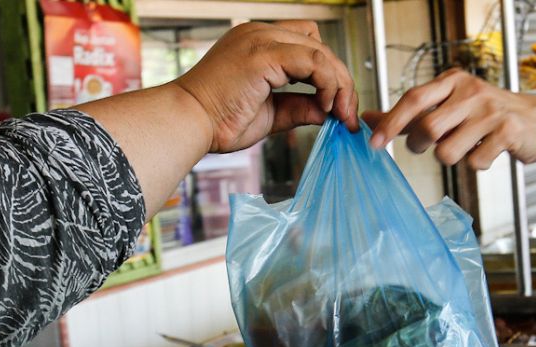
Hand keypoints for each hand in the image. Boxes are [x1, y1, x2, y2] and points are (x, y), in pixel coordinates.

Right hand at [175, 21, 357, 153]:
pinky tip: (325, 105)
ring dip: (337, 82)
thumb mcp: (270, 114)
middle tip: (347, 115)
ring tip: (340, 112)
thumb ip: (299, 107)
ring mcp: (261, 39)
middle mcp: (259, 33)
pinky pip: (313, 60)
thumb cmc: (217, 121)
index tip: (338, 109)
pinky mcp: (264, 54)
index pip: (307, 46)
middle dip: (340, 81)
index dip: (328, 76)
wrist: (188, 123)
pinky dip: (326, 82)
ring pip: (320, 50)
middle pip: (318, 45)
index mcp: (257, 43)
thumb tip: (327, 111)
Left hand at [363, 68, 535, 168]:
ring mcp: (490, 112)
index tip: (373, 143)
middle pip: (427, 128)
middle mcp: (471, 92)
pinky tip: (488, 153)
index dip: (390, 122)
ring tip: (466, 147)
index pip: (414, 99)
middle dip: (419, 146)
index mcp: (453, 81)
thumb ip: (408, 115)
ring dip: (451, 158)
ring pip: (447, 152)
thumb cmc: (485, 115)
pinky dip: (477, 165)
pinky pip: (475, 163)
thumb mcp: (448, 106)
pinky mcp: (507, 132)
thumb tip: (367, 119)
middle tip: (425, 147)